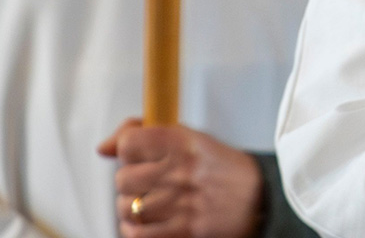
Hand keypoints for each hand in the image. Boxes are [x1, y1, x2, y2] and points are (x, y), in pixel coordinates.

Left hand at [95, 118, 265, 237]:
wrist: (260, 199)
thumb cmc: (223, 169)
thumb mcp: (192, 139)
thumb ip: (148, 136)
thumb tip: (104, 147)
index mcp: (183, 143)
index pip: (129, 143)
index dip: (127, 149)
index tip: (137, 154)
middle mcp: (180, 172)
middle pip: (123, 178)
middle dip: (129, 181)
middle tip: (147, 182)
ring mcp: (180, 204)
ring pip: (126, 208)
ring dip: (131, 208)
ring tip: (148, 204)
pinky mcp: (182, 231)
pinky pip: (136, 234)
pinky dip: (135, 230)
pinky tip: (147, 223)